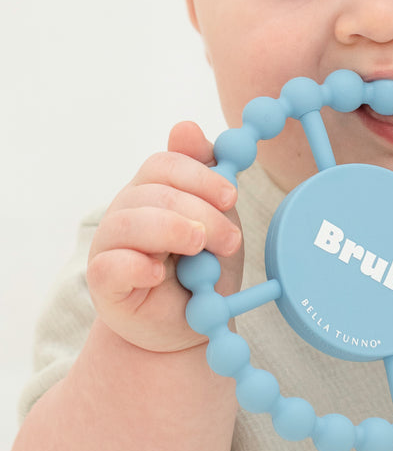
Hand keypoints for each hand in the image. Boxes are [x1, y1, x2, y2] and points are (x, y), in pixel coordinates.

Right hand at [87, 122, 243, 351]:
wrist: (193, 325)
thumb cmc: (205, 268)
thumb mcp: (217, 219)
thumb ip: (206, 176)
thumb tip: (186, 126)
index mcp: (155, 191)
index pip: (165, 164)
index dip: (200, 176)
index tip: (231, 197)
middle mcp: (128, 211)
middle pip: (154, 191)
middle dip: (201, 213)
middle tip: (230, 241)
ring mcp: (110, 244)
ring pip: (130, 222)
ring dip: (174, 232)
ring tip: (199, 251)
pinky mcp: (103, 281)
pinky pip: (111, 264)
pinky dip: (137, 266)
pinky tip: (159, 275)